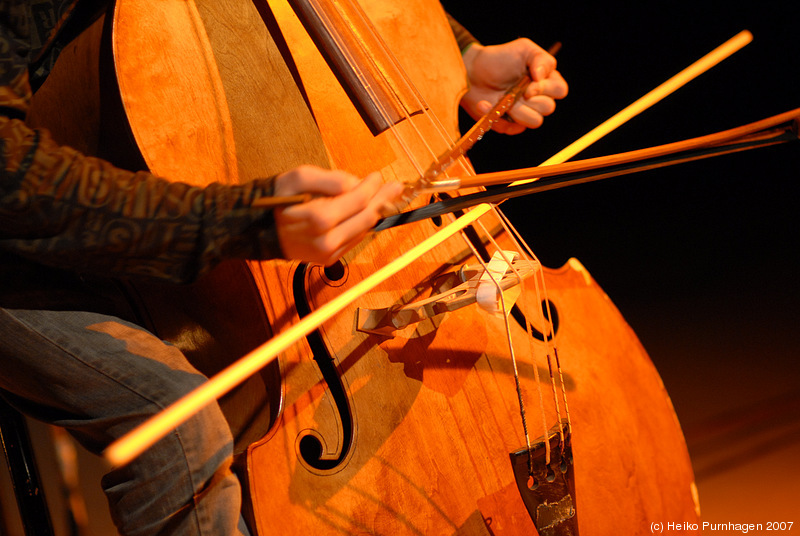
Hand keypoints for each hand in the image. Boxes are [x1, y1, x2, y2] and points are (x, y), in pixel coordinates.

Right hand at [273, 166, 403, 264]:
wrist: (258, 230)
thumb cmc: (277, 199)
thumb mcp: (298, 178)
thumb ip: (330, 179)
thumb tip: (356, 183)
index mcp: (319, 219)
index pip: (358, 200)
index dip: (373, 186)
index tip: (378, 175)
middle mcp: (327, 240)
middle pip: (367, 217)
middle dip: (382, 200)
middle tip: (396, 186)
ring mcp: (329, 253)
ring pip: (363, 230)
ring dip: (375, 212)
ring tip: (386, 197)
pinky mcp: (329, 260)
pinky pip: (354, 240)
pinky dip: (362, 225)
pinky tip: (366, 212)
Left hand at [460, 38, 567, 134]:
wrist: (472, 71)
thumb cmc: (499, 59)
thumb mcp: (523, 49)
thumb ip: (540, 58)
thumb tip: (542, 76)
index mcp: (546, 81)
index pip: (560, 90)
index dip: (546, 89)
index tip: (530, 83)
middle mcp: (538, 99)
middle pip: (548, 108)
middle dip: (530, 99)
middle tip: (514, 90)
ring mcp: (524, 113)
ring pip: (534, 121)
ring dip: (517, 109)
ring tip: (501, 98)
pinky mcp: (509, 124)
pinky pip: (512, 129)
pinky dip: (497, 116)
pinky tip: (486, 103)